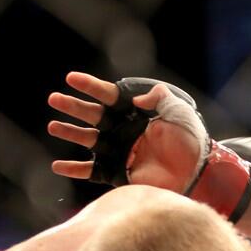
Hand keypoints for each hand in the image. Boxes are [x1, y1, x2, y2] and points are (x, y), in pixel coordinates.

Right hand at [48, 72, 202, 191]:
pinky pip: (90, 171)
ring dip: (70, 132)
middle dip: (73, 106)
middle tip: (54, 99)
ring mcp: (117, 151)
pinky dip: (73, 169)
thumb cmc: (190, 138)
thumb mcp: (179, 112)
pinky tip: (58, 165)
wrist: (196, 170)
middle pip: (92, 115)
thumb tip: (138, 98)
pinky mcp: (116, 172)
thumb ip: (160, 99)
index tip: (71, 78)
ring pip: (87, 139)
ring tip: (53, 126)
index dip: (90, 86)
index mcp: (134, 112)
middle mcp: (121, 129)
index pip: (108, 95)